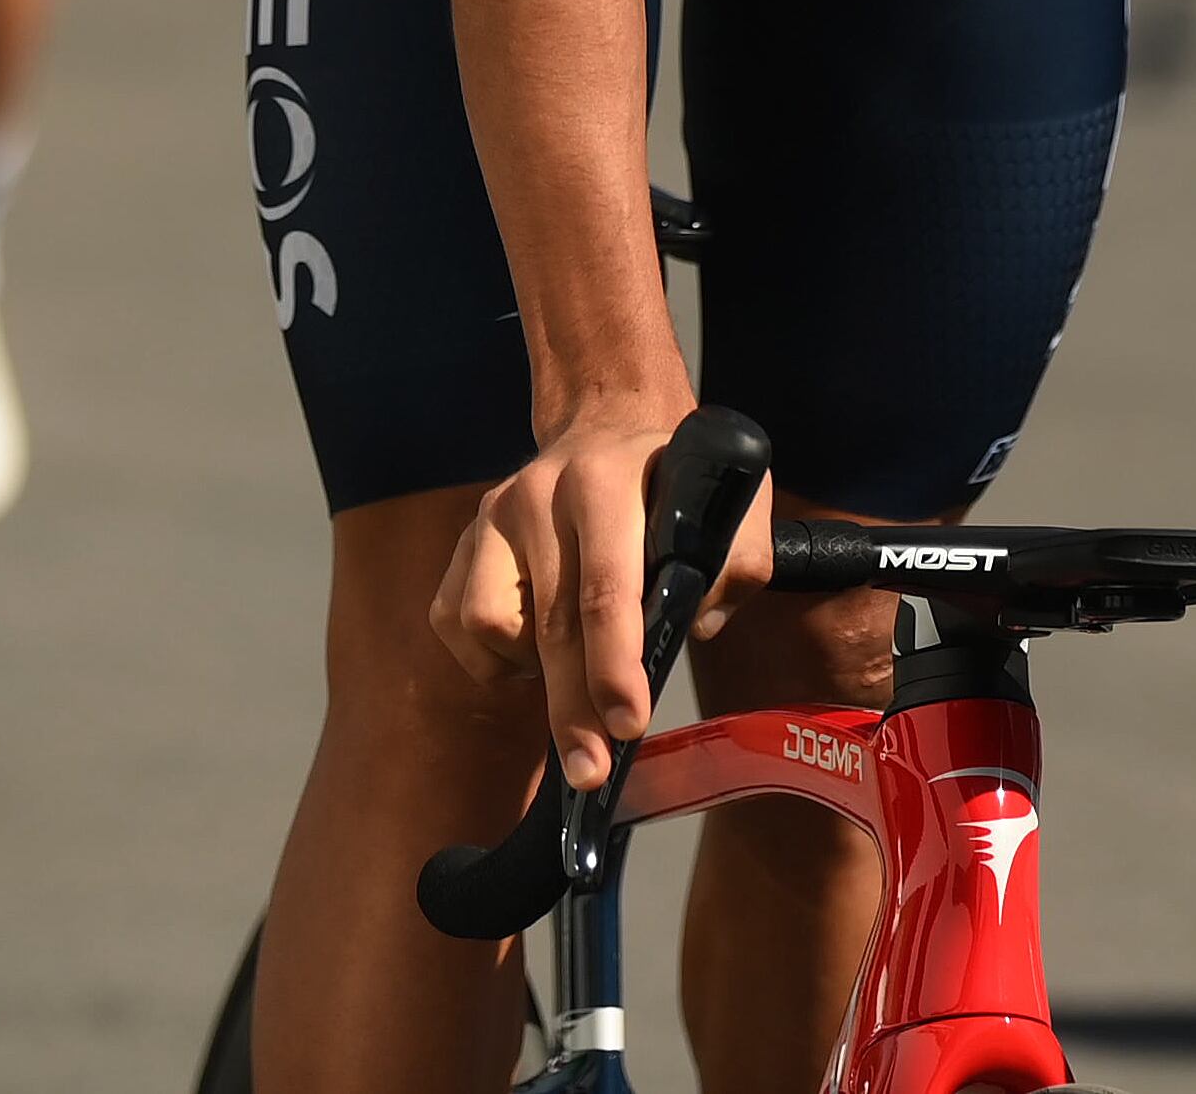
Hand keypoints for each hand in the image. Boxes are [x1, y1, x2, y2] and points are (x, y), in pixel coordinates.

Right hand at [431, 408, 776, 789]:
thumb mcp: (732, 498)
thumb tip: (696, 625)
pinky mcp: (465, 540)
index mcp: (605, 480)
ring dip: (535, 668)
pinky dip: (495, 655)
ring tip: (576, 663)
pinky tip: (536, 644)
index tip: (629, 724)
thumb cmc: (673, 478)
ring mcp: (492, 515)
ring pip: (493, 626)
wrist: (607, 424)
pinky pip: (458, 623)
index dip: (615, 665)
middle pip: (552, 624)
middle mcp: (539, 492)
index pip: (605, 588)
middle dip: (574, 708)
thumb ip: (737, 560)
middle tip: (592, 770)